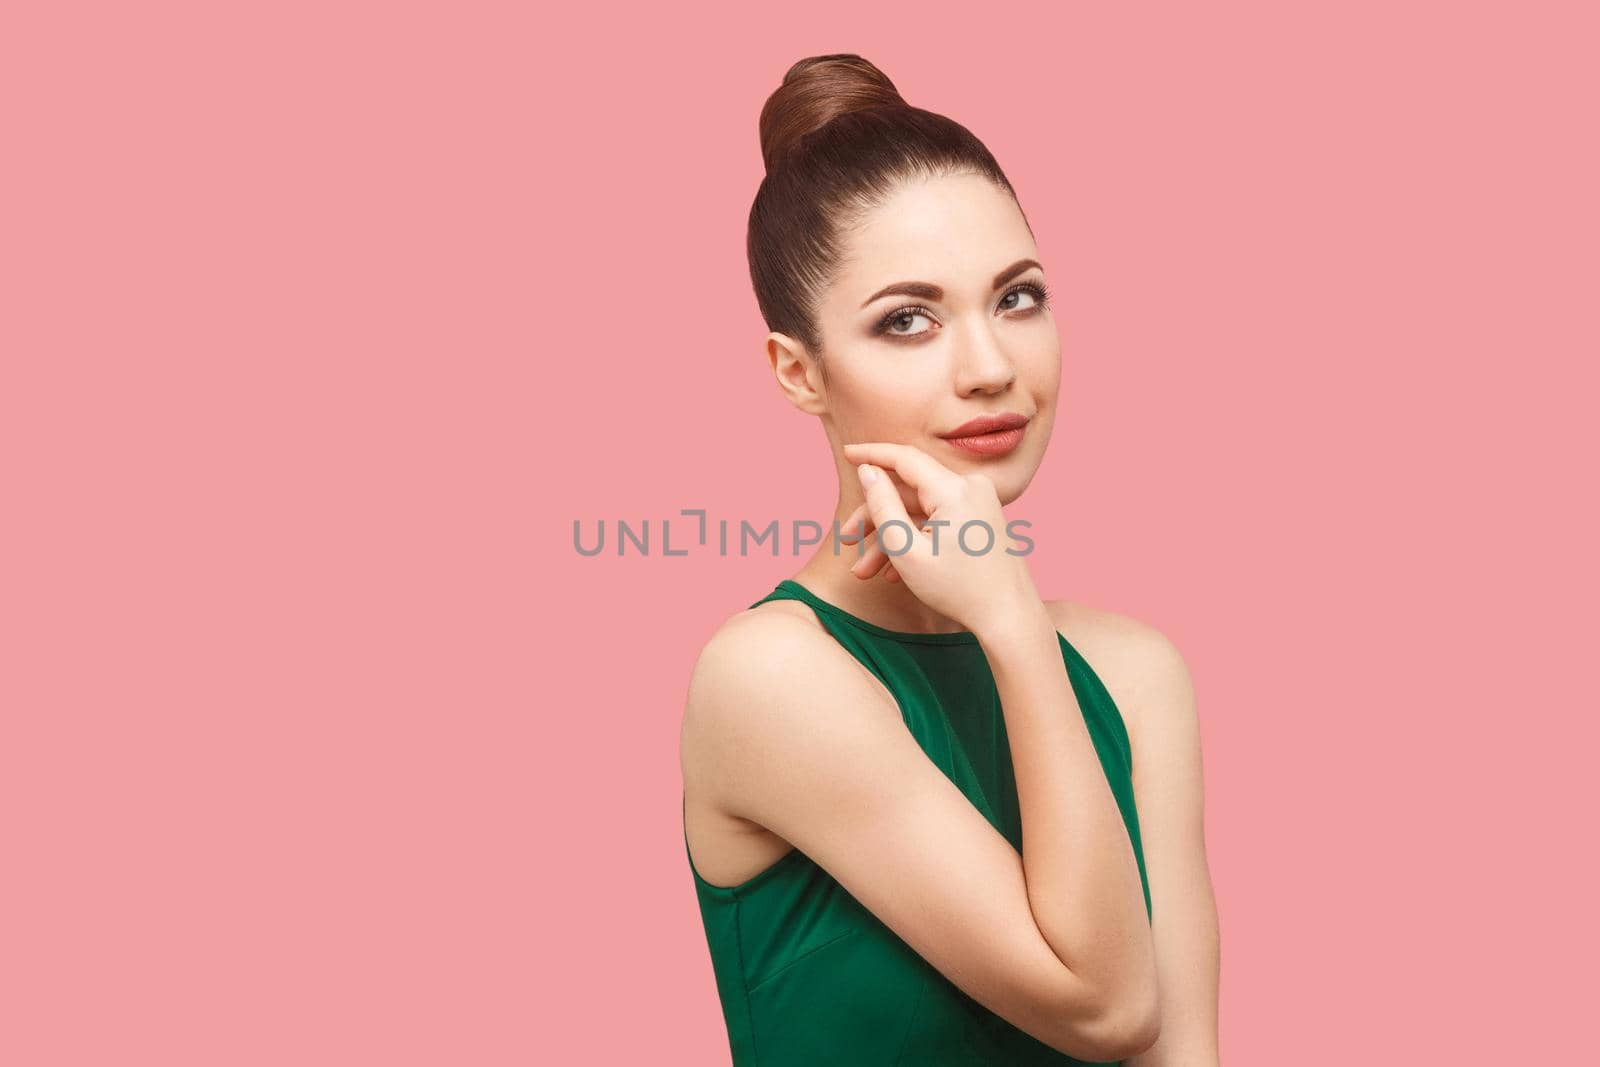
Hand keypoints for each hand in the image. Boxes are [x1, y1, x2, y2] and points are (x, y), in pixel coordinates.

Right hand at [839, 441, 1042, 635]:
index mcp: (954, 490)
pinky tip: (894, 571)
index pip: (903, 458)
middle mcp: (971, 487)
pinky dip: (917, 540)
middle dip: (874, 518)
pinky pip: (940, 520)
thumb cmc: (959, 589)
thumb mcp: (907, 551)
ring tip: (866, 571)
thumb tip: (868, 471)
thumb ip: (882, 505)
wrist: (1009, 617)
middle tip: (846, 541)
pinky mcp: (982, 518)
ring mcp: (980, 503)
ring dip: (892, 537)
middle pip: (909, 490)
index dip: (871, 454)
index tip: (845, 452)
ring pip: (921, 510)